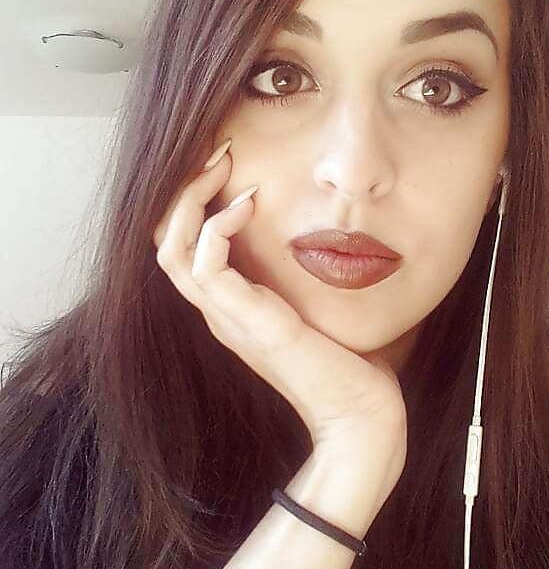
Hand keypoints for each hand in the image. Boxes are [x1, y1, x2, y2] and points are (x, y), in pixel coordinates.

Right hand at [152, 142, 407, 449]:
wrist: (360, 414)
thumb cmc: (349, 364)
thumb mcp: (320, 308)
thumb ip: (305, 277)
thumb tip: (326, 235)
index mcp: (235, 309)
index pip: (188, 249)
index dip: (196, 204)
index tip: (231, 168)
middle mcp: (222, 313)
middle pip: (167, 243)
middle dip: (185, 192)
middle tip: (219, 154)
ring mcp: (228, 320)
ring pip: (171, 250)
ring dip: (190, 200)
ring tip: (223, 166)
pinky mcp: (247, 323)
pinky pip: (205, 266)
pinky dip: (216, 228)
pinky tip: (249, 207)